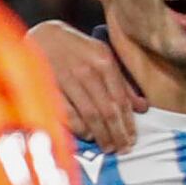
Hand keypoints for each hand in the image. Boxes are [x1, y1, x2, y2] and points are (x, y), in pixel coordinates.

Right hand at [30, 21, 140, 155]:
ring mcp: (67, 79)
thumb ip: (122, 82)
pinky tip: (87, 136)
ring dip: (100, 135)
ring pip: (89, 114)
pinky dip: (78, 127)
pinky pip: (67, 113)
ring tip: (108, 147)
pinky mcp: (48, 86)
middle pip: (107, 110)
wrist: (43, 34)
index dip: (128, 123)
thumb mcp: (104, 57)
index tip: (132, 139)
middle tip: (122, 149)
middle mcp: (87, 71)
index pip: (121, 100)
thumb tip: (142, 108)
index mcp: (104, 62)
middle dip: (116, 134)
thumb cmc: (78, 49)